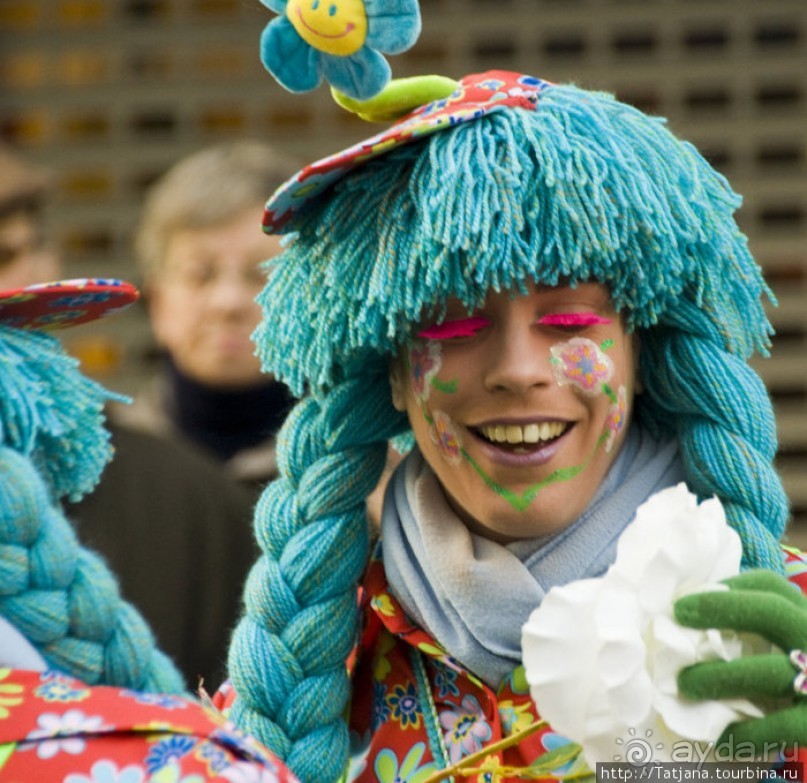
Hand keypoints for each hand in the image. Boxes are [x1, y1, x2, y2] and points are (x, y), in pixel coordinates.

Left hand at [674, 569, 806, 751]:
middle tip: (677, 618)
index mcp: (804, 614)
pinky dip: (749, 733)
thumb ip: (749, 627)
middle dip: (720, 610)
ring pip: (772, 671)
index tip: (682, 603)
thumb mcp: (783, 639)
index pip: (769, 586)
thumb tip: (686, 625)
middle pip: (773, 611)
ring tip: (686, 685)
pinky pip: (785, 727)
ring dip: (722, 677)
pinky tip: (721, 737)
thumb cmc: (796, 670)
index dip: (724, 589)